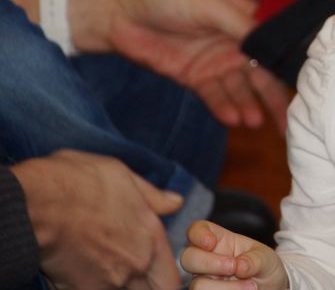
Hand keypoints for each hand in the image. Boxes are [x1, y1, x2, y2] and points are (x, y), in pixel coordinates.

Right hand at [11, 150, 182, 289]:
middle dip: (145, 286)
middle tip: (134, 277)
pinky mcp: (79, 289)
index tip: (157, 274)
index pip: (172, 279)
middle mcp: (135, 263)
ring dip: (115, 285)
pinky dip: (87, 287)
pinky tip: (78, 271)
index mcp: (151, 236)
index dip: (166, 279)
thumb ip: (152, 197)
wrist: (38, 201)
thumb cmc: (79, 181)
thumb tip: (175, 202)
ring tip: (101, 265)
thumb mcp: (124, 176)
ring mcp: (108, 280)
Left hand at [69, 0, 291, 133]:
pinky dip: (225, 108)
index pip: (274, 44)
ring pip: (240, 89)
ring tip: (254, 122)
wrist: (117, 10)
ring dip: (248, 106)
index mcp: (245, 18)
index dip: (289, 64)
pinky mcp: (194, 77)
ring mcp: (215, 61)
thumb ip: (243, 27)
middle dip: (273, 98)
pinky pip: (215, 96)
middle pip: (261, 74)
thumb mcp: (210, 6)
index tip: (307, 86)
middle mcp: (235, 42)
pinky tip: (234, 120)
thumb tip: (275, 45)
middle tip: (288, 123)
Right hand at [182, 220, 287, 289]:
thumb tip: (240, 267)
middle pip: (188, 257)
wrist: (271, 289)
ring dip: (224, 288)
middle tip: (234, 268)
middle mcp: (206, 260)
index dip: (198, 234)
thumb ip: (255, 259)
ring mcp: (205, 280)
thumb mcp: (267, 259)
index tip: (211, 243)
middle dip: (210, 263)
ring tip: (251, 287)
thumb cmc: (265, 268)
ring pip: (197, 285)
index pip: (196, 230)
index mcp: (219, 241)